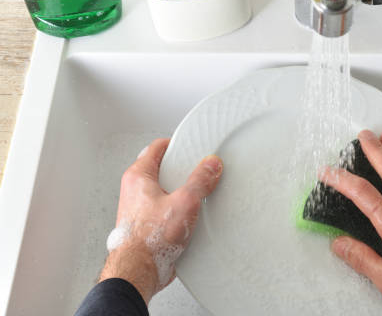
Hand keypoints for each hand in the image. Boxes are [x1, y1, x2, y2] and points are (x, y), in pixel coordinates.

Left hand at [99, 139, 222, 302]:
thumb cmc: (148, 240)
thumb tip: (211, 165)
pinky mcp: (148, 225)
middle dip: (183, 171)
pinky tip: (191, 218)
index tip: (192, 147)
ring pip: (166, 191)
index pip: (158, 148)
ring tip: (196, 197)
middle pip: (163, 169)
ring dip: (182, 193)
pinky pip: (166, 210)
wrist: (139, 271)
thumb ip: (200, 180)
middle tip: (199, 173)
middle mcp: (135, 190)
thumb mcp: (184, 202)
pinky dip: (179, 211)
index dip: (177, 145)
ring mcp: (140, 208)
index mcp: (138, 176)